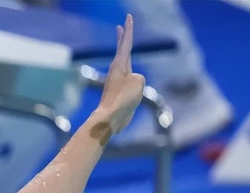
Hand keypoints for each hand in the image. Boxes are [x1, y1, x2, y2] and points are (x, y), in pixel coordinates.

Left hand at [97, 14, 145, 134]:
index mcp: (119, 65)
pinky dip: (133, 79)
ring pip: (126, 66)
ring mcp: (118, 82)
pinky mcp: (120, 93)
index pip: (126, 43)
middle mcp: (117, 72)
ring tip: (125, 50)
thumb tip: (134, 83)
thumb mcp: (138, 82)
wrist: (110, 118)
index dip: (129, 29)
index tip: (128, 17)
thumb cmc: (123, 99)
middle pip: (121, 50)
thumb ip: (139, 77)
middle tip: (120, 26)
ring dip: (127, 56)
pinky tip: (133, 83)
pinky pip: (130, 83)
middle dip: (122, 38)